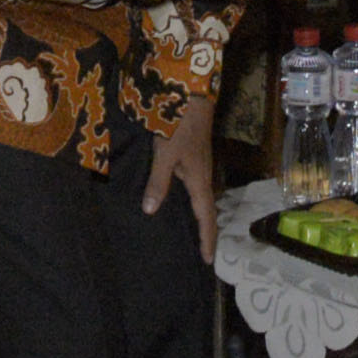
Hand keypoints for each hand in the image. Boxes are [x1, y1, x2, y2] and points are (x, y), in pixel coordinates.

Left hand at [142, 109, 218, 260]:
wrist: (192, 97)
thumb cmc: (179, 126)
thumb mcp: (165, 154)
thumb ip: (158, 182)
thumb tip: (150, 211)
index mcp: (199, 181)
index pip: (206, 218)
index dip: (207, 239)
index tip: (207, 261)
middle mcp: (203, 177)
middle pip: (207, 211)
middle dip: (205, 233)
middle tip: (201, 254)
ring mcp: (199, 167)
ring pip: (200, 200)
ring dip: (198, 218)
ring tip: (191, 235)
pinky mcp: (193, 159)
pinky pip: (194, 189)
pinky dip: (190, 203)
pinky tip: (178, 203)